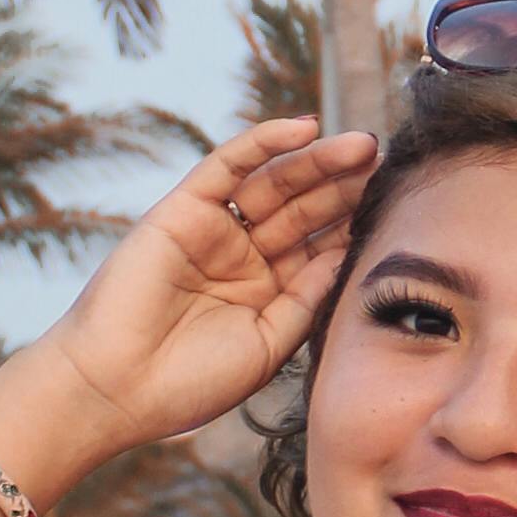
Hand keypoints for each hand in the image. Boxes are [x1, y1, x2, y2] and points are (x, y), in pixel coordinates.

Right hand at [28, 114, 376, 456]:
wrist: (118, 388)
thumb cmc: (191, 382)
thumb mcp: (270, 343)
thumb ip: (308, 296)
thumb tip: (349, 249)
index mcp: (267, 293)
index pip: (320, 246)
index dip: (355, 224)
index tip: (398, 204)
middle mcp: (243, 257)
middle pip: (303, 209)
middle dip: (343, 185)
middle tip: (385, 161)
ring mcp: (214, 231)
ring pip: (274, 184)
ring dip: (317, 161)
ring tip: (361, 145)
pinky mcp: (182, 209)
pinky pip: (227, 166)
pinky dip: (263, 142)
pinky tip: (306, 128)